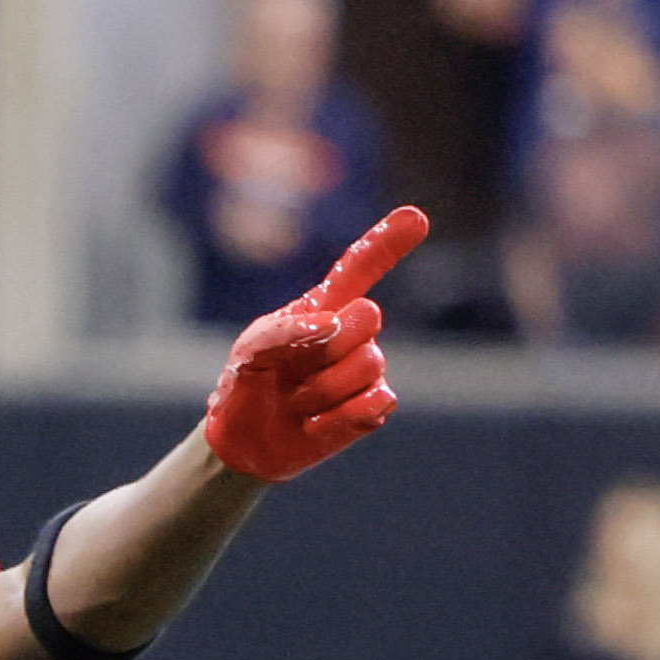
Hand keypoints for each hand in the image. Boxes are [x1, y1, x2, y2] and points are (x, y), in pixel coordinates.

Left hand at [200, 206, 418, 482]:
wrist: (243, 443)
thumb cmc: (247, 387)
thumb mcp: (249, 354)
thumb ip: (284, 331)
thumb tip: (334, 323)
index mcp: (322, 309)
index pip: (360, 269)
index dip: (387, 243)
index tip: (416, 216)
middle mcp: (351, 332)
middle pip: (369, 317)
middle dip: (327, 345)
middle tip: (293, 371)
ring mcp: (366, 368)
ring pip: (367, 366)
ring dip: (319, 391)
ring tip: (297, 402)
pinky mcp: (373, 406)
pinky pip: (376, 404)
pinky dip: (338, 418)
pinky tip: (315, 423)